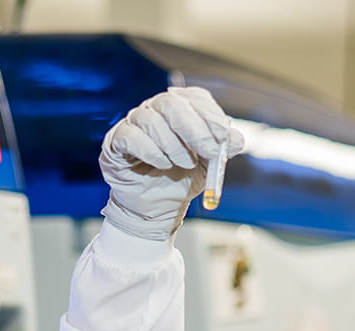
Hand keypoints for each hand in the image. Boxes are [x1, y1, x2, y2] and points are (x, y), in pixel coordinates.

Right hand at [99, 86, 245, 240]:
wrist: (155, 209)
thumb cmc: (179, 181)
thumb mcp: (207, 167)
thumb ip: (221, 151)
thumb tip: (238, 138)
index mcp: (180, 111)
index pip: (194, 98)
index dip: (209, 114)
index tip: (222, 135)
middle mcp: (155, 111)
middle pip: (172, 103)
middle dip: (194, 128)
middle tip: (208, 151)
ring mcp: (134, 123)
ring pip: (151, 120)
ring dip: (174, 145)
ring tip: (183, 164)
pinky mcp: (116, 141)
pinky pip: (132, 136)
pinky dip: (151, 151)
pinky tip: (163, 164)